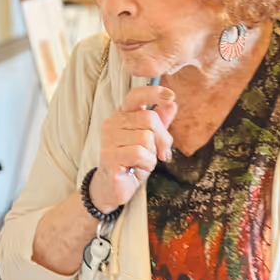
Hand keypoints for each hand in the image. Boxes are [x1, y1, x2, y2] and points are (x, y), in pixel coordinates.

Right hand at [89, 86, 176, 213]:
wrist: (113, 187)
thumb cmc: (132, 162)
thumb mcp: (150, 141)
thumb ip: (160, 122)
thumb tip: (171, 104)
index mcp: (122, 115)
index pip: (136, 95)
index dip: (154, 92)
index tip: (171, 96)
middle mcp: (112, 123)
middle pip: (149, 118)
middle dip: (162, 138)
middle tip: (161, 153)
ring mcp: (108, 139)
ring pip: (146, 138)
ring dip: (152, 154)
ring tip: (143, 161)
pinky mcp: (110, 155)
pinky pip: (140, 153)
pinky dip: (146, 163)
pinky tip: (137, 168)